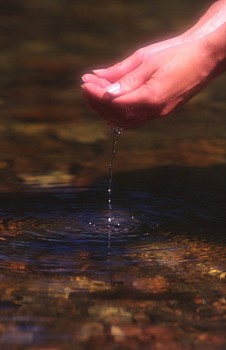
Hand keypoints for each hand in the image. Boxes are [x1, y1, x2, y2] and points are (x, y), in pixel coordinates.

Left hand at [82, 37, 213, 127]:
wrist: (205, 60)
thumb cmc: (178, 54)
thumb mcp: (147, 60)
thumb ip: (122, 74)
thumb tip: (99, 79)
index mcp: (151, 97)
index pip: (115, 102)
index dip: (97, 95)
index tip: (85, 84)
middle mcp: (154, 110)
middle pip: (117, 114)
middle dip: (98, 102)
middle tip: (86, 87)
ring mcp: (158, 113)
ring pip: (125, 121)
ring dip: (107, 109)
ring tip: (95, 94)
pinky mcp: (161, 112)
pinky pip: (135, 119)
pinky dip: (119, 113)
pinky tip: (111, 103)